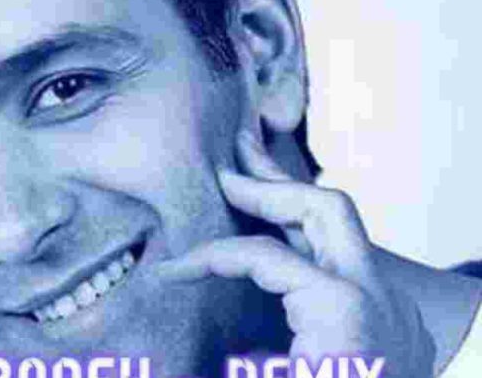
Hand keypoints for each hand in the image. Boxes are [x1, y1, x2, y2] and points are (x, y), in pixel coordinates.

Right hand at [157, 131, 435, 376]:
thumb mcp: (274, 376)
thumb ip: (234, 360)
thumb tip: (143, 359)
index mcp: (339, 312)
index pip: (265, 256)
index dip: (207, 259)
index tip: (170, 273)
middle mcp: (370, 294)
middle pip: (325, 210)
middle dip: (270, 186)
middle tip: (226, 173)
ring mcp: (385, 302)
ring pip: (343, 225)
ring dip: (294, 200)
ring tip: (253, 179)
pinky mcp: (385, 315)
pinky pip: (346, 252)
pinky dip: (310, 232)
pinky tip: (285, 231)